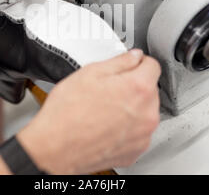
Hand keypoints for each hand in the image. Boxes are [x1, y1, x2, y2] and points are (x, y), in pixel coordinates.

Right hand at [17, 50, 160, 174]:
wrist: (55, 148)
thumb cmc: (67, 113)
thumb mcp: (90, 73)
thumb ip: (119, 61)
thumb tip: (133, 57)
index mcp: (139, 88)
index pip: (153, 65)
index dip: (138, 62)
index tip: (130, 65)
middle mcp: (147, 113)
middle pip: (149, 89)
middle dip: (133, 86)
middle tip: (108, 89)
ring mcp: (143, 135)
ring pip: (145, 112)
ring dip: (132, 108)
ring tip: (105, 109)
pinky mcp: (136, 151)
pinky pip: (138, 132)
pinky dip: (127, 128)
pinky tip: (106, 125)